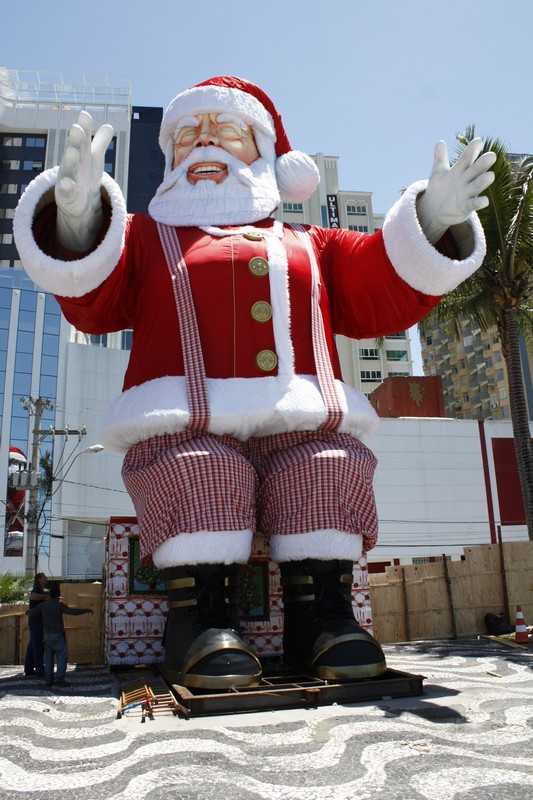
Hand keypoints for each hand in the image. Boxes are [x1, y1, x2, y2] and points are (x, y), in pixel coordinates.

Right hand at [55, 111, 113, 251]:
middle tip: (77, 128)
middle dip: (75, 139)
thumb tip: (108, 125)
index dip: (84, 127)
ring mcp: (67, 178)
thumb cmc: (85, 175)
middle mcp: (71, 163)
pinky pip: (66, 191)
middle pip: (73, 150)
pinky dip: (66, 187)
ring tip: (73, 151)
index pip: (82, 138)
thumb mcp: (94, 159)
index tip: (85, 115)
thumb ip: (100, 143)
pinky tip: (67, 183)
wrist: (78, 202)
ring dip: (70, 160)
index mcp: (79, 153)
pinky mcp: (65, 195)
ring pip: (68, 168)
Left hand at [416, 138, 495, 243]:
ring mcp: (467, 192)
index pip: (467, 156)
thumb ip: (440, 158)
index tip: (479, 141)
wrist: (436, 210)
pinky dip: (480, 202)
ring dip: (484, 180)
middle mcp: (467, 179)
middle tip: (492, 155)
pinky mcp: (467, 207)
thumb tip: (439, 142)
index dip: (473, 149)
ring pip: (479, 184)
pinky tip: (484, 201)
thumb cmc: (441, 188)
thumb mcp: (438, 172)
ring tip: (490, 176)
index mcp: (460, 169)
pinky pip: (475, 204)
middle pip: (477, 168)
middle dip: (484, 162)